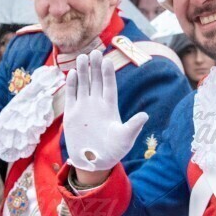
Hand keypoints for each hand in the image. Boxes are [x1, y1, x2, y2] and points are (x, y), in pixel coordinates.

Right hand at [64, 50, 148, 172]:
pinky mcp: (72, 114)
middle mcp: (97, 104)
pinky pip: (72, 96)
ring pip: (83, 85)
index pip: (109, 86)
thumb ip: (133, 126)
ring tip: (82, 57)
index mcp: (110, 108)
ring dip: (82, 72)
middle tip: (94, 52)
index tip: (107, 61)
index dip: (108, 74)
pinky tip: (71, 73)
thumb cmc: (113, 152)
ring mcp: (84, 108)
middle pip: (96, 81)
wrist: (94, 163)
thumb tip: (145, 116)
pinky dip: (71, 85)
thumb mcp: (125, 139)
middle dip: (95, 67)